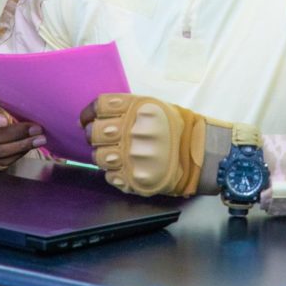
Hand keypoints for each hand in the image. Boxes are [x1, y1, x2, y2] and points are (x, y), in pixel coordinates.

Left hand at [80, 93, 232, 196]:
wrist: (197, 153)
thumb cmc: (173, 127)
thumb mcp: (152, 106)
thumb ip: (123, 108)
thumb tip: (90, 118)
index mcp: (136, 109)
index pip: (98, 107)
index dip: (89, 113)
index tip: (88, 118)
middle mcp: (133, 131)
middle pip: (94, 132)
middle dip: (93, 135)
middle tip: (102, 137)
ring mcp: (132, 157)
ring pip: (98, 157)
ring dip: (103, 155)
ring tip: (116, 153)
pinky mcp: (134, 179)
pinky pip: (110, 176)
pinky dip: (114, 172)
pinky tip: (126, 166)